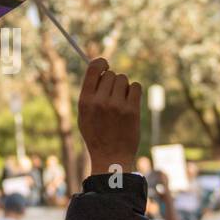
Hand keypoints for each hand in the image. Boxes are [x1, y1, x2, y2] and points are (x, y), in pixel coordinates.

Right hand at [78, 58, 141, 178]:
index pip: (93, 69)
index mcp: (85, 101)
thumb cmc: (96, 136)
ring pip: (123, 79)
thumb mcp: (84, 115)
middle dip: (112, 81)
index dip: (101, 62)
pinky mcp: (132, 110)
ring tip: (121, 101)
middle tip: (113, 94)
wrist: (111, 157)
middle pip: (110, 74)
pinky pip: (136, 87)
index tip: (105, 64)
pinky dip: (134, 91)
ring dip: (123, 87)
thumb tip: (99, 71)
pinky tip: (130, 102)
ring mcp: (117, 105)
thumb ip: (89, 94)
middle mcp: (100, 101)